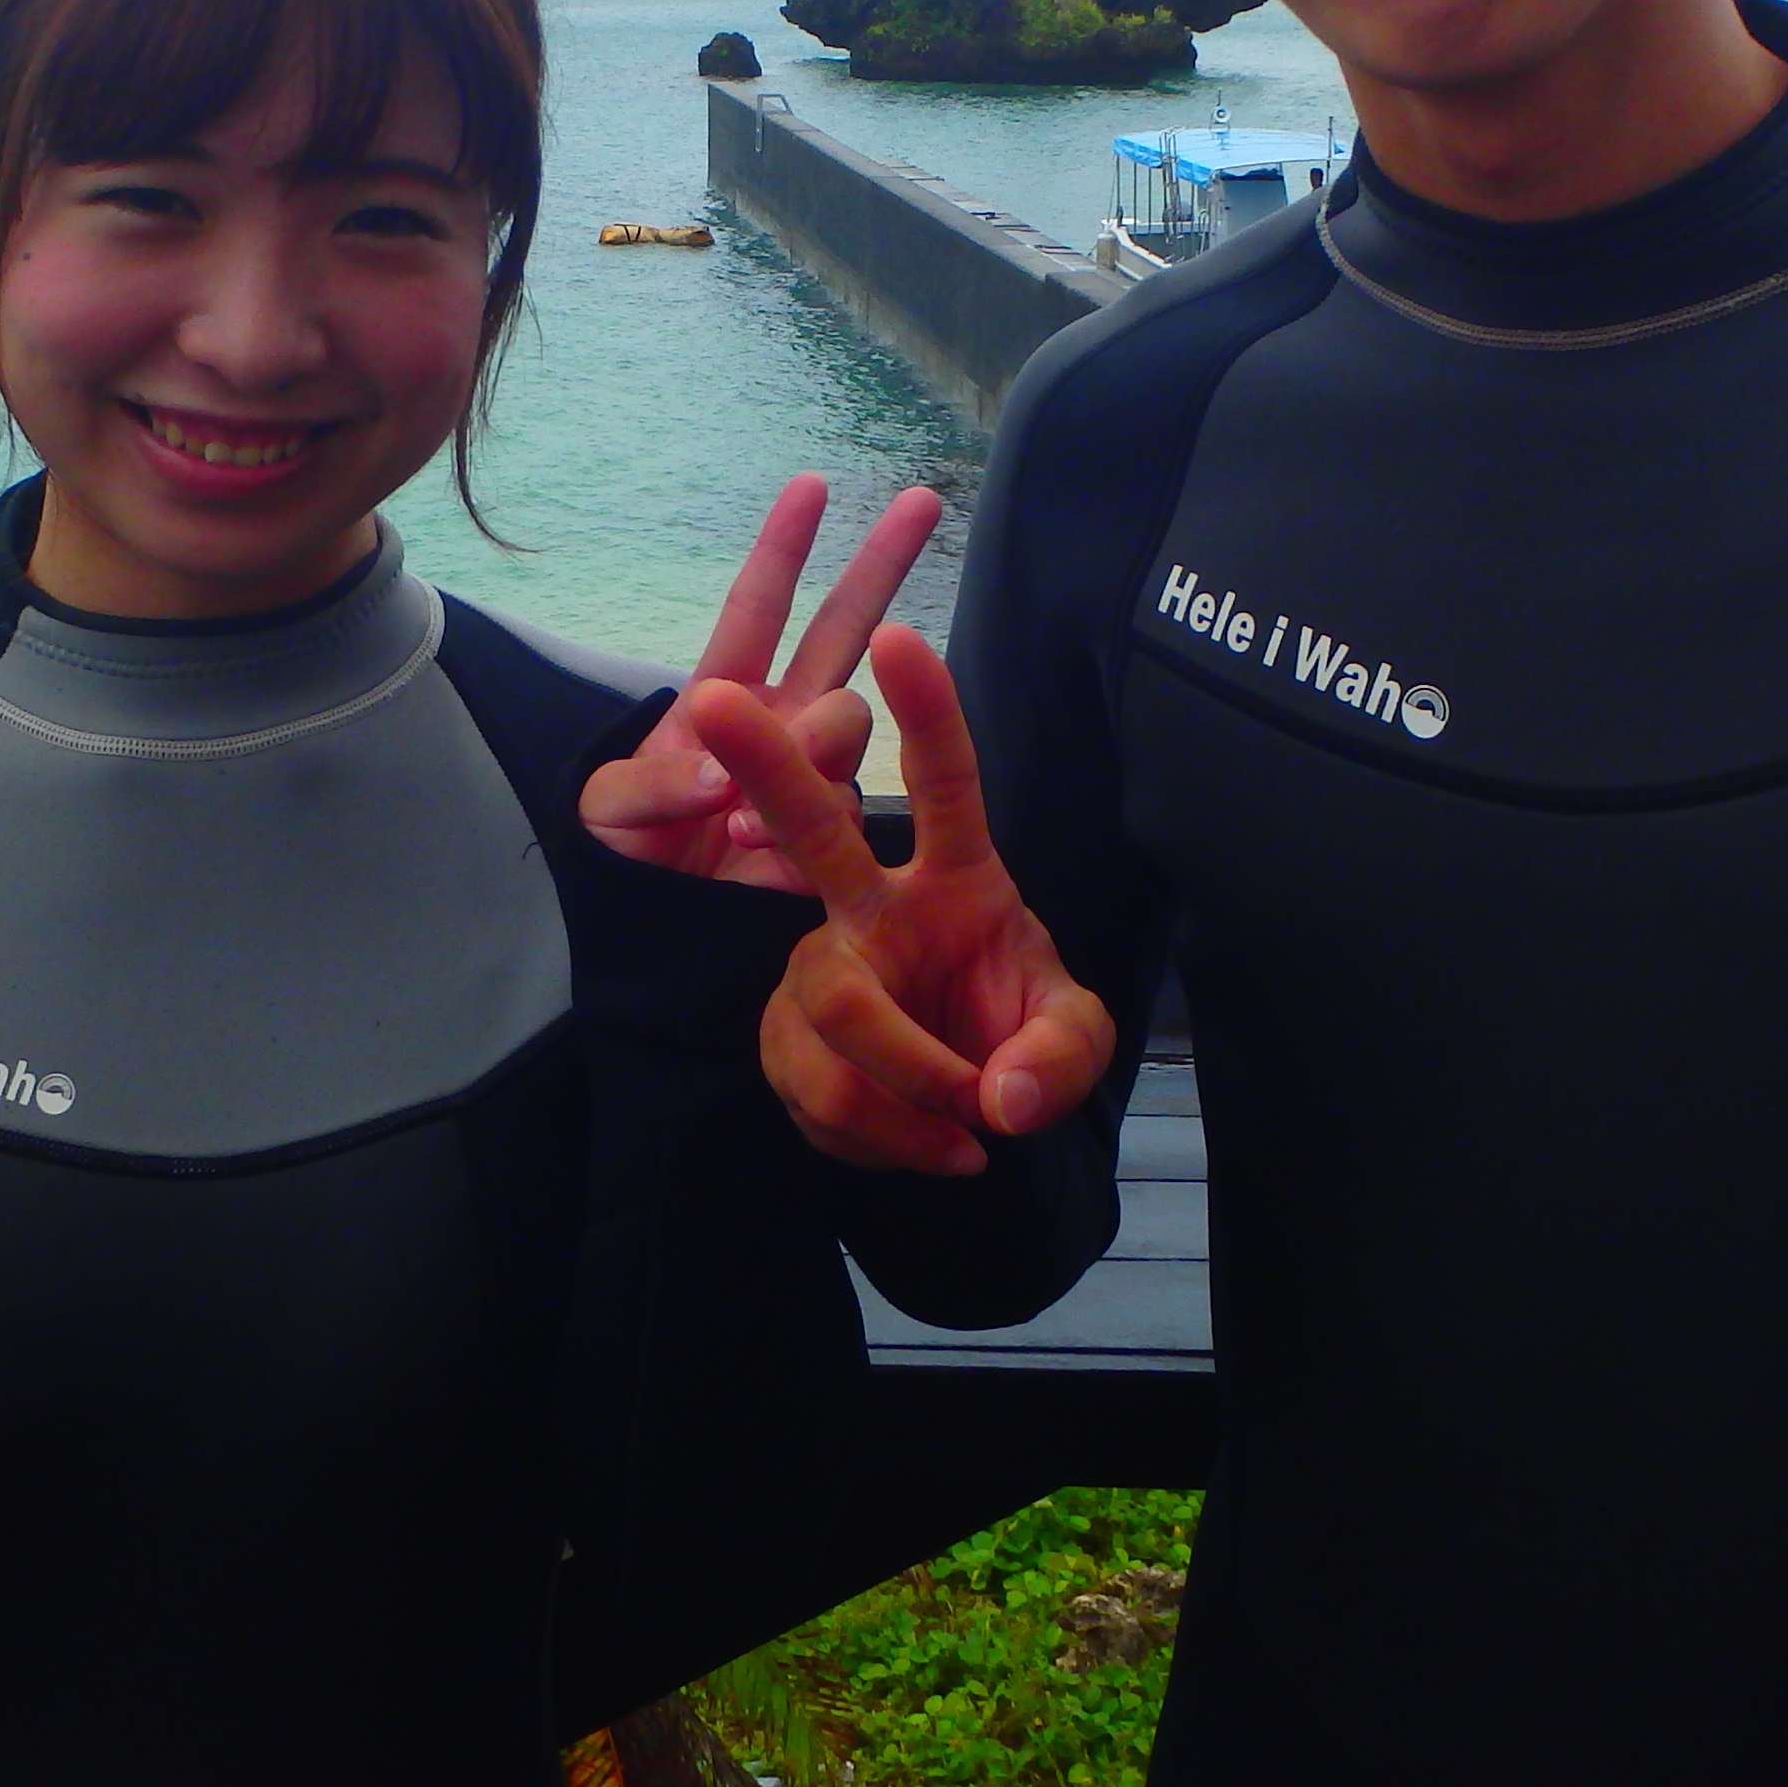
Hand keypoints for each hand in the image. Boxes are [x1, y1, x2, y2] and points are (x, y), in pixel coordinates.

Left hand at [578, 473, 942, 887]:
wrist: (648, 938)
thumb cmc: (621, 858)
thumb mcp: (606, 812)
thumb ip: (655, 786)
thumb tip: (723, 777)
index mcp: (723, 698)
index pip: (758, 607)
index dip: (783, 547)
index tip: (811, 486)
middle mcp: (780, 724)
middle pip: (844, 629)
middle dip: (881, 563)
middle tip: (920, 500)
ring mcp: (812, 775)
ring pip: (849, 723)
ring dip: (803, 752)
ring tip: (737, 821)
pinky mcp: (832, 836)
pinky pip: (842, 808)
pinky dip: (796, 823)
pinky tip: (751, 849)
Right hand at [694, 625, 1111, 1177]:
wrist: (970, 1115)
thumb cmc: (1018, 1038)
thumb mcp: (1072, 1042)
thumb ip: (1058, 1057)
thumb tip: (997, 1096)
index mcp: (957, 876)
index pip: (945, 785)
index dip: (927, 714)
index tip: (902, 637)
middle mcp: (872, 906)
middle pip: (813, 833)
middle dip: (766, 765)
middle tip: (715, 696)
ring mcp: (820, 966)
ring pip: (833, 1009)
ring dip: (909, 1089)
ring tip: (968, 1137)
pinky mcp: (784, 1035)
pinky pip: (817, 1088)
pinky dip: (885, 1139)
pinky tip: (926, 1149)